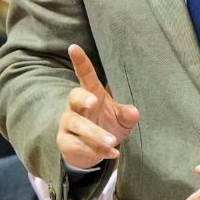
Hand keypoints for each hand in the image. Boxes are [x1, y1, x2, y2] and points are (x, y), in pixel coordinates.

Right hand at [56, 45, 140, 170]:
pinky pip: (78, 145)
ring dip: (95, 133)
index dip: (80, 61)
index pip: (84, 75)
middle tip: (93, 102)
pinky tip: (113, 152)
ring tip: (112, 140)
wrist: (93, 151)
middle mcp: (75, 106)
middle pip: (74, 97)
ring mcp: (68, 123)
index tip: (73, 47)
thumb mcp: (121, 119)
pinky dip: (97, 150)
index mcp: (90, 93)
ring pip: (77, 125)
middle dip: (83, 99)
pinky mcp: (65, 141)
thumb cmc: (107, 124)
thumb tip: (133, 112)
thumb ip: (127, 114)